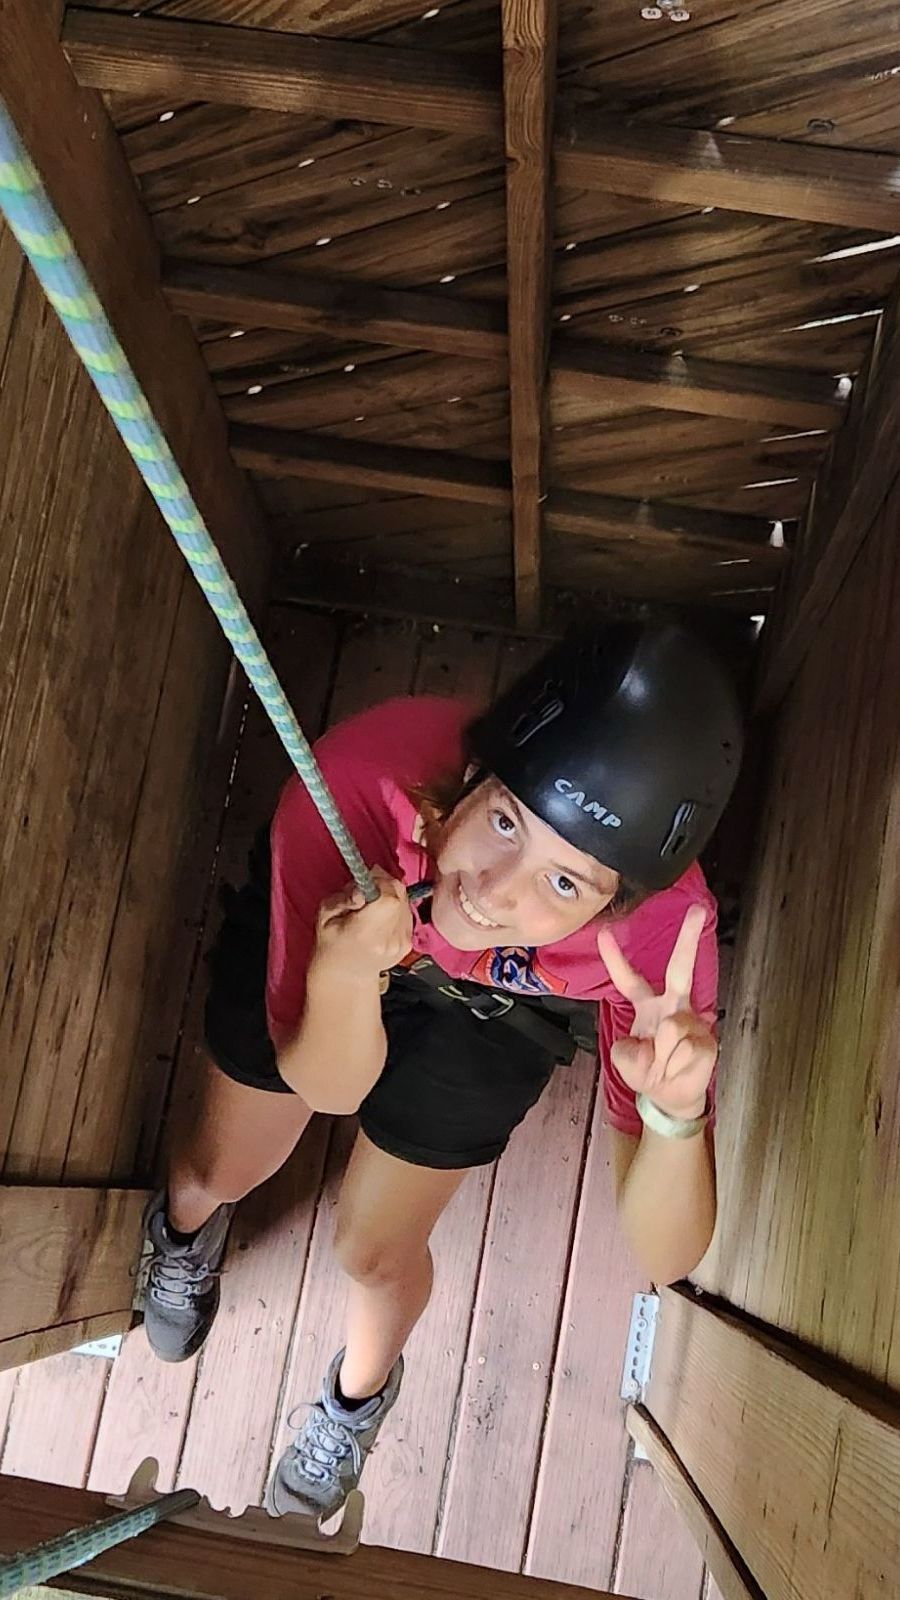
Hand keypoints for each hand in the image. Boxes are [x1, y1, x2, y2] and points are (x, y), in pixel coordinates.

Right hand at [312, 866, 412, 982]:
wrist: (345, 975)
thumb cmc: (331, 943)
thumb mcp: (325, 915)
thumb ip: (344, 898)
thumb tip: (363, 889)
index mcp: (365, 933)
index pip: (389, 897)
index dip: (379, 883)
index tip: (365, 884)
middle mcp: (389, 940)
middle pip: (399, 896)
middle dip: (385, 885)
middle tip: (366, 892)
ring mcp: (402, 943)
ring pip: (405, 901)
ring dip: (390, 896)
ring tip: (371, 907)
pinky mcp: (409, 944)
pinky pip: (407, 912)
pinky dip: (395, 908)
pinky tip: (380, 917)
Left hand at [597, 905, 716, 1122]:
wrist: (673, 1097)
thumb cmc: (648, 1071)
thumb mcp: (625, 1061)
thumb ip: (630, 1050)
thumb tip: (663, 1032)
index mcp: (646, 1006)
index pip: (629, 979)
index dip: (616, 958)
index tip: (605, 932)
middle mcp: (671, 1006)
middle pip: (679, 968)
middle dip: (688, 938)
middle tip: (698, 909)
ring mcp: (692, 1021)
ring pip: (674, 1027)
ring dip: (663, 1056)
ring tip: (665, 1066)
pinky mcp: (708, 1039)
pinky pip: (686, 1049)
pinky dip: (677, 1065)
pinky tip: (681, 1069)